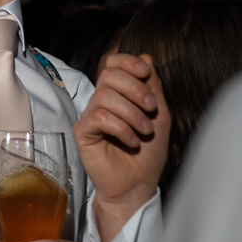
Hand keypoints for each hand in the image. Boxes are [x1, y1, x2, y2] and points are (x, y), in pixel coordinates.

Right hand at [75, 53, 168, 241]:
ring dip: (131, 113)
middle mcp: (101, 102)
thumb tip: (146, 57)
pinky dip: (121, 128)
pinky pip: (98, 118)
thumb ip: (153, 87)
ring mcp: (90, 117)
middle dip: (135, 88)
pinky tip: (132, 141)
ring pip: (105, 96)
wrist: (138, 185)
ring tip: (144, 131)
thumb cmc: (148, 154)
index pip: (112, 64)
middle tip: (151, 108)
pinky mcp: (82, 133)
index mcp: (119, 95)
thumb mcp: (159, 116)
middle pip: (108, 75)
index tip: (146, 72)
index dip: (127, 62)